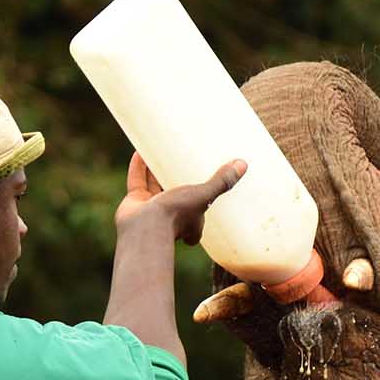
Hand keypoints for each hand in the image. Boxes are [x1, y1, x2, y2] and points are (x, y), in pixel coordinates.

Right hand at [116, 152, 245, 245]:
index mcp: (191, 224)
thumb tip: (243, 165)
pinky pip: (138, 181)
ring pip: (154, 187)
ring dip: (156, 171)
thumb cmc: (177, 215)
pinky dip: (139, 167)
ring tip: (161, 152)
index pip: (199, 218)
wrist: (144, 227)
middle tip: (181, 165)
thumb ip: (221, 182)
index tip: (206, 193)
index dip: (202, 208)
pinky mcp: (135, 202)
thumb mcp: (204, 195)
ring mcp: (152, 211)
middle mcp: (172, 219)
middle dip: (177, 183)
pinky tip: (141, 152)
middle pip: (176, 198)